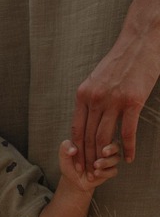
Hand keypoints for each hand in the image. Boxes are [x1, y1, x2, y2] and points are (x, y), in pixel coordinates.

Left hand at [58, 139, 119, 191]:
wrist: (73, 179)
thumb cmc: (70, 163)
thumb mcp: (64, 155)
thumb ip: (65, 148)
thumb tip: (73, 149)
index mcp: (97, 138)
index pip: (101, 134)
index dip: (95, 139)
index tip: (86, 146)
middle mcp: (106, 147)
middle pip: (114, 144)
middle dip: (109, 148)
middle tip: (103, 152)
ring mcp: (110, 159)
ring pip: (116, 157)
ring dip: (106, 162)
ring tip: (95, 165)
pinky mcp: (111, 170)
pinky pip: (114, 170)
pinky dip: (105, 172)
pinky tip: (97, 173)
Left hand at [71, 35, 159, 171]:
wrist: (140, 42)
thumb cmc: (120, 61)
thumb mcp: (96, 79)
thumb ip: (90, 98)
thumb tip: (87, 117)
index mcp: (83, 94)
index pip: (76, 130)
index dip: (77, 151)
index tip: (78, 164)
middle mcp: (95, 99)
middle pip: (89, 137)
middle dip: (88, 159)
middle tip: (90, 174)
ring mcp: (114, 101)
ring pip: (105, 137)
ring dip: (104, 157)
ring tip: (106, 169)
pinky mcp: (133, 101)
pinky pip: (128, 132)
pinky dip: (127, 148)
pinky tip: (128, 158)